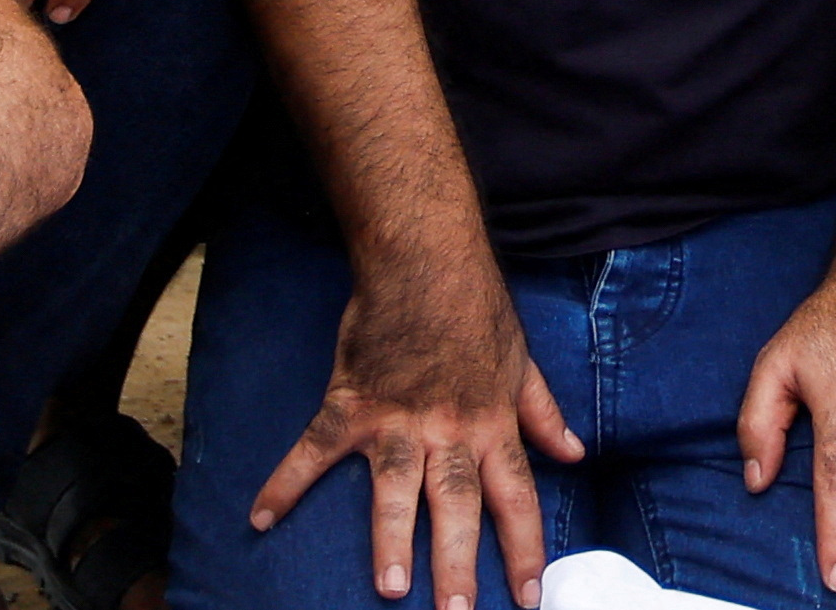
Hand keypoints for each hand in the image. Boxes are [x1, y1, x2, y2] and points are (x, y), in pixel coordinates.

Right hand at [249, 259, 582, 609]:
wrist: (426, 258)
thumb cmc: (477, 311)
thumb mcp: (521, 362)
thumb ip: (544, 415)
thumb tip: (575, 454)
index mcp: (492, 424)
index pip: (516, 497)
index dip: (525, 550)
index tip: (529, 598)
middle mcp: (448, 428)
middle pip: (457, 504)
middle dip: (459, 562)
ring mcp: (396, 418)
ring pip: (396, 487)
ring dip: (393, 537)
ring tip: (390, 586)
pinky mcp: (349, 402)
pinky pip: (314, 450)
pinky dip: (286, 482)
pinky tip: (261, 518)